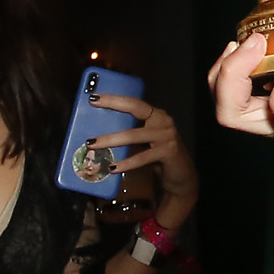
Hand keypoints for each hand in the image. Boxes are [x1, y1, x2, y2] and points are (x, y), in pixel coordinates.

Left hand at [91, 91, 196, 224]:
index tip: (94, 97)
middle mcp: (163, 121)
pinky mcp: (168, 152)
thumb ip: (129, 133)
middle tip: (92, 107)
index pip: (134, 102)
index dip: (114, 98)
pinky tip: (112, 168)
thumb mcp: (144, 142)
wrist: (181, 175)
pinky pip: (142, 157)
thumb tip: (97, 132)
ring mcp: (167, 136)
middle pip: (136, 109)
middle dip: (112, 106)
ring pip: (134, 135)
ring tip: (92, 144)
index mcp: (155, 115)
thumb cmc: (156, 156)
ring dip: (111, 140)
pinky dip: (126, 163)